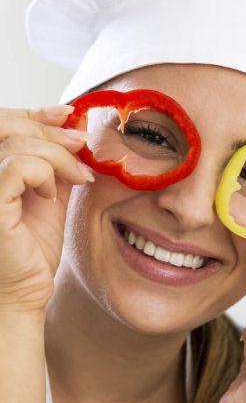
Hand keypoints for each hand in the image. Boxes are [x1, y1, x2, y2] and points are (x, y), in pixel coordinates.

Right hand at [0, 105, 93, 313]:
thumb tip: (72, 127)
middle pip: (7, 124)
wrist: (24, 290)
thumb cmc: (31, 247)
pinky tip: (50, 194)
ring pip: (17, 143)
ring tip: (77, 178)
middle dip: (51, 130)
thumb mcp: (48, 194)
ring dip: (57, 155)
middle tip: (82, 145)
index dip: (34, 112)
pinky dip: (43, 173)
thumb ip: (54, 162)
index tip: (68, 114)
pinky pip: (17, 166)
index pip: (2, 121)